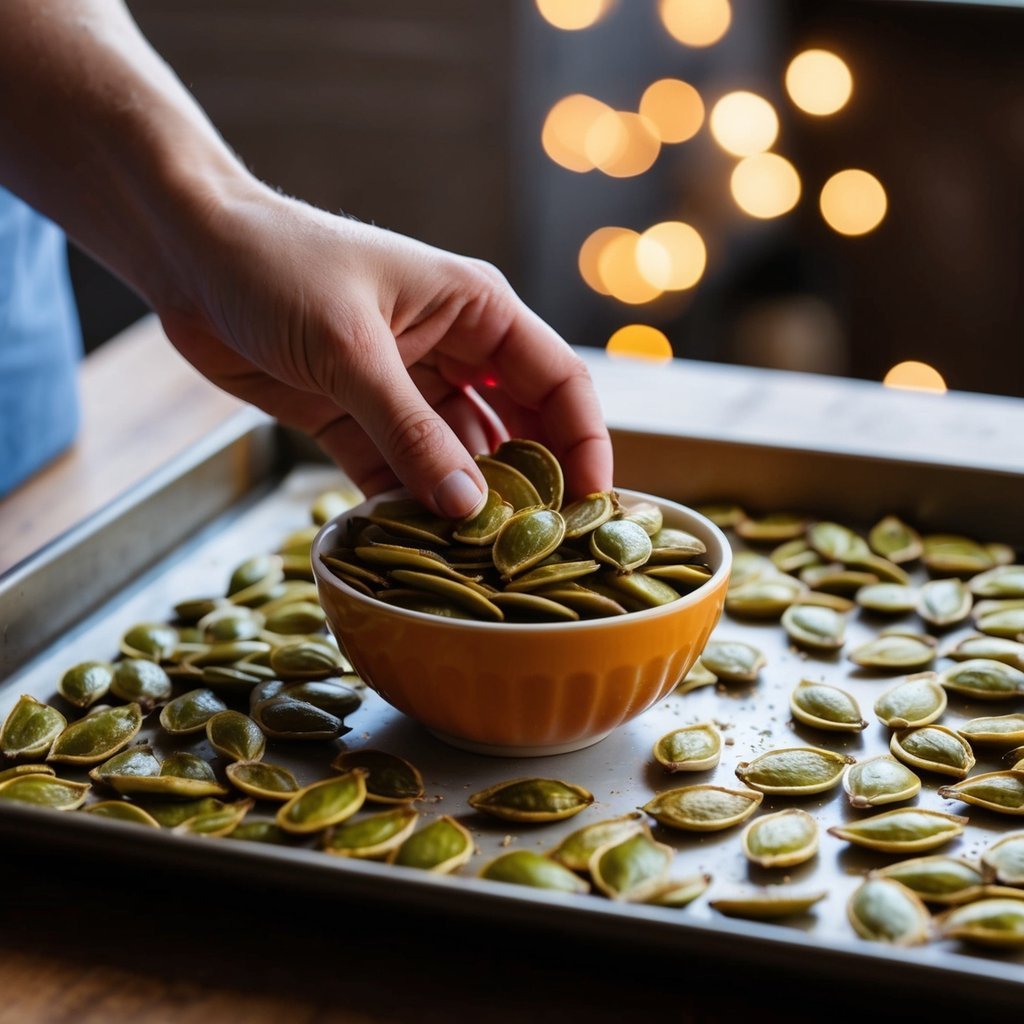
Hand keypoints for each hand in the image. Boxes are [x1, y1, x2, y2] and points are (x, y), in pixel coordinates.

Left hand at [159, 187, 613, 518]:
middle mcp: (453, 351)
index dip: (583, 443)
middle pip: (517, 427)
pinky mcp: (356, 418)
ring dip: (464, 504)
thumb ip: (412, 433)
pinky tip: (416, 546)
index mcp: (477, 311)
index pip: (558, 381)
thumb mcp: (353, 351)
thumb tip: (470, 510)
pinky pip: (397, 472)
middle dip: (529, 483)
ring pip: (456, 458)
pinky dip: (406, 506)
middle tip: (538, 548)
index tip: (592, 505)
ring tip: (477, 561)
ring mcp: (404, 389)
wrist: (188, 256)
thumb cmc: (279, 267)